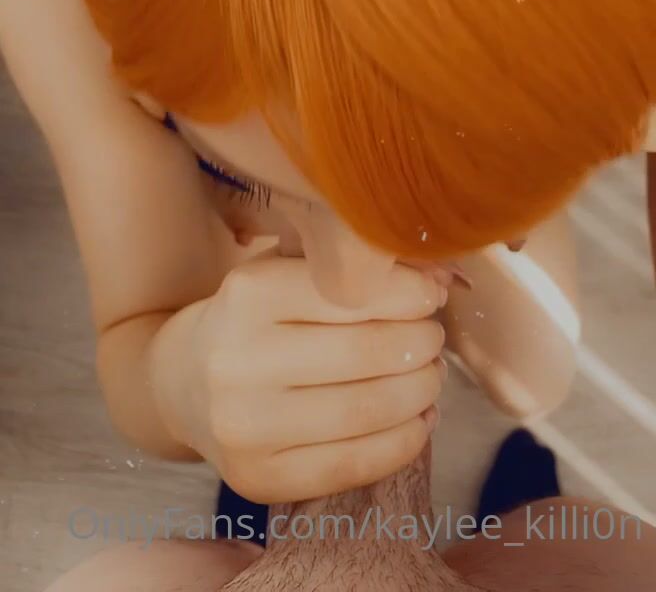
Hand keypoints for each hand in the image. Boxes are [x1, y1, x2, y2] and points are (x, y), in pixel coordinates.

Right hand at [177, 251, 447, 502]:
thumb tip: (443, 278)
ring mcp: (244, 427)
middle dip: (421, 345)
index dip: (410, 294)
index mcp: (248, 293)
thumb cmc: (254, 317)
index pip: (354, 292)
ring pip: (368, 411)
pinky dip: (404, 441)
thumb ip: (355, 270)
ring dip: (420, 392)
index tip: (432, 295)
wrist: (183, 383)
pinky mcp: (259, 478)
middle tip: (433, 339)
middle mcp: (238, 360)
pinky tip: (417, 420)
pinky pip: (355, 464)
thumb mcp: (286, 271)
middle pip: (368, 354)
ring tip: (429, 377)